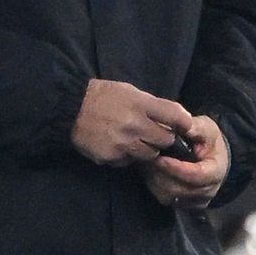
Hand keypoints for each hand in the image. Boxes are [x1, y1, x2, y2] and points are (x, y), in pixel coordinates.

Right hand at [71, 78, 193, 166]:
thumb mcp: (130, 92)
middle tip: (153, 134)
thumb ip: (152, 106)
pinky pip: (128, 162)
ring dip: (146, 149)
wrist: (71, 109)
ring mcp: (123, 144)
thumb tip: (177, 119)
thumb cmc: (104, 97)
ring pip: (149, 155)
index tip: (184, 127)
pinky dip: (127, 156)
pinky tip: (117, 145)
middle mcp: (134, 125)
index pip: (175, 115)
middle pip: (165, 140)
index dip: (184, 123)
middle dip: (162, 138)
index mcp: (140, 104)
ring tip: (134, 141)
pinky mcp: (111, 157)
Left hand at [143, 115, 229, 208]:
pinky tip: (151, 172)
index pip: (196, 175)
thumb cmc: (209, 142)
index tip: (160, 158)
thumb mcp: (207, 129)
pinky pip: (164, 199)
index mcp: (216, 172)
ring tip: (147, 163)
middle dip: (160, 174)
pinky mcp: (184, 205)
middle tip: (147, 158)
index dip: (176, 168)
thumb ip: (197, 128)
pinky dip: (154, 186)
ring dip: (154, 180)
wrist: (213, 158)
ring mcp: (195, 201)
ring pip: (168, 196)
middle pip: (179, 189)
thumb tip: (184, 126)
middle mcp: (208, 191)